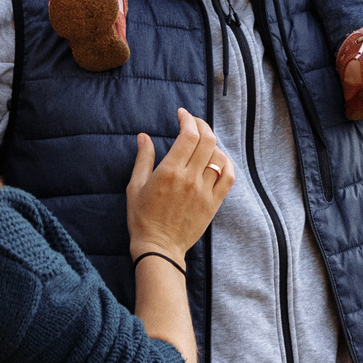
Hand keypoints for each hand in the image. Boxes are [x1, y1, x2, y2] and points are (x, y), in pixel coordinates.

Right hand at [128, 107, 234, 258]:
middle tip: (193, 122)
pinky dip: (226, 163)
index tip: (182, 114)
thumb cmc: (142, 218)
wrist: (159, 248)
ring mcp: (204, 191)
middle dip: (202, 124)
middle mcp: (190, 179)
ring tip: (203, 141)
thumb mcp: (134, 187)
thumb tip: (143, 136)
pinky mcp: (213, 203)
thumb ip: (143, 159)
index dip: (188, 119)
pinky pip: (228, 177)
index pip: (189, 135)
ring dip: (212, 143)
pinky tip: (219, 158)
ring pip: (218, 156)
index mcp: (169, 172)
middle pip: (207, 140)